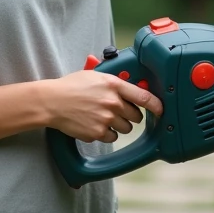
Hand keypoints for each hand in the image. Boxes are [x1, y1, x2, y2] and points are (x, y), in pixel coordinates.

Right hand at [43, 70, 163, 143]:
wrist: (52, 101)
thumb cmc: (71, 86)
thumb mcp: (95, 75)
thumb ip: (114, 82)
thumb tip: (130, 87)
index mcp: (113, 84)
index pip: (144, 96)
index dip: (157, 105)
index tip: (161, 109)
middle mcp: (112, 102)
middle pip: (136, 115)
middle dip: (131, 115)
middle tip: (119, 111)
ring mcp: (106, 119)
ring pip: (125, 128)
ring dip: (119, 125)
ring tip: (103, 117)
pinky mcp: (98, 133)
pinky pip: (112, 137)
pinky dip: (106, 133)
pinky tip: (94, 124)